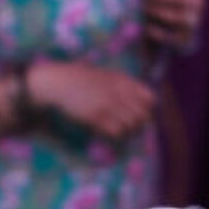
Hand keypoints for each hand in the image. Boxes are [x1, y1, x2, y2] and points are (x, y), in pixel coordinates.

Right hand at [30, 61, 155, 139]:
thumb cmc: (80, 77)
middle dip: (140, 123)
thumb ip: (122, 84)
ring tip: (120, 129)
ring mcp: (107, 105)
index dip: (148, 108)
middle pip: (143, 115)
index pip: (150, 99)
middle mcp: (118, 93)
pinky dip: (116, 134)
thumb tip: (138, 98)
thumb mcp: (105, 74)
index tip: (140, 113)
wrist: (58, 82)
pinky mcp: (95, 117)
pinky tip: (109, 131)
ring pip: (131, 125)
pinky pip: (116, 131)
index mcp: (122, 81)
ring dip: (128, 130)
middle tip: (132, 126)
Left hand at [140, 0, 202, 50]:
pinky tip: (147, 28)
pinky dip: (159, 33)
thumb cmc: (166, 5)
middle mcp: (198, 7)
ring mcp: (193, 24)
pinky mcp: (184, 42)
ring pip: (179, 18)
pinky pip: (173, 38)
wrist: (170, 36)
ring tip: (144, 9)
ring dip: (159, 12)